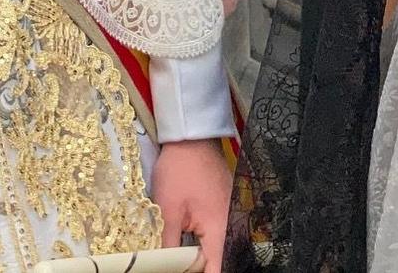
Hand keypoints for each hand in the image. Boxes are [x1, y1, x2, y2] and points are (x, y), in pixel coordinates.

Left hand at [152, 138, 229, 271]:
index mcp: (220, 229)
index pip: (218, 269)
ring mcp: (231, 214)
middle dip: (201, 267)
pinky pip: (219, 233)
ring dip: (203, 256)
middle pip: (219, 260)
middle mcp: (231, 225)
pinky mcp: (226, 206)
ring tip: (183, 257)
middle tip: (179, 264)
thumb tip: (165, 265)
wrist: (191, 138)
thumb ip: (169, 244)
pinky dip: (205, 241)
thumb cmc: (179, 170)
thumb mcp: (167, 210)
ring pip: (219, 247)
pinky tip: (189, 243)